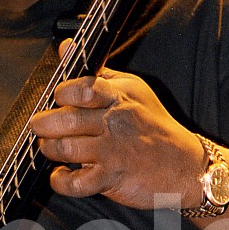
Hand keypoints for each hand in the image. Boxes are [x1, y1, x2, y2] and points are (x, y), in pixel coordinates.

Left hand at [31, 60, 204, 209]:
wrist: (186, 166)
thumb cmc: (152, 124)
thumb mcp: (130, 89)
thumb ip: (95, 71)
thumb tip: (66, 46)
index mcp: (119, 96)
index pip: (83, 87)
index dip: (62, 93)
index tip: (58, 99)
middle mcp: (115, 122)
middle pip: (67, 120)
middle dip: (44, 124)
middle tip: (42, 126)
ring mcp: (114, 152)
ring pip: (66, 149)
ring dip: (50, 149)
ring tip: (53, 148)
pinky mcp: (112, 179)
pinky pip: (76, 183)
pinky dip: (61, 181)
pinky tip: (63, 174)